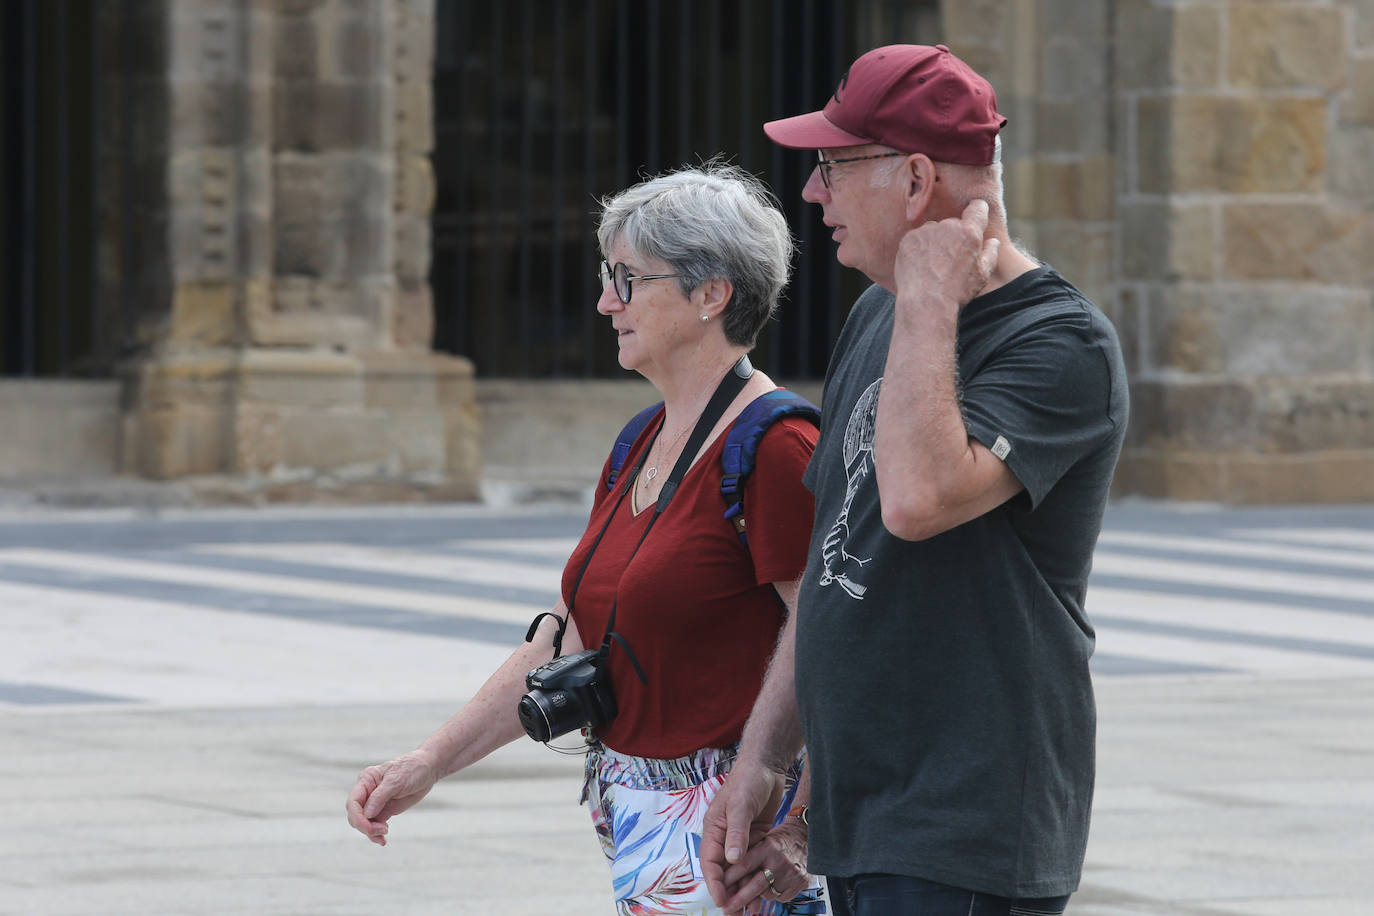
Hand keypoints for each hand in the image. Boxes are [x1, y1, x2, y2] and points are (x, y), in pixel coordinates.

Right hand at [344, 750, 441, 845]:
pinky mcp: (384, 810)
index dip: (357, 817)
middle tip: (383, 830)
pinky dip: (376, 834)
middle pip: (355, 815)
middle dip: (365, 826)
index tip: (369, 827)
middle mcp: (367, 792)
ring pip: (364, 823)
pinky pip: (374, 825)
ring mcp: (375, 802)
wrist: (427, 769)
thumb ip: (380, 796)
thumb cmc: (412, 768)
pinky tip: (383, 840)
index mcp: (366, 780)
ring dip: (371, 832)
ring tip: (384, 836)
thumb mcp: (396, 780)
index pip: (353, 802)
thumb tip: (366, 814)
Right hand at [701, 759, 786, 910]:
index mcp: (714, 829)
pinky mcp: (755, 836)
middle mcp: (724, 836)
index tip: (722, 902)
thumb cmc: (749, 780)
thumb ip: (737, 833)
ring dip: (743, 888)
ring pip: (739, 869)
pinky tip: (763, 891)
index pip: (711, 863)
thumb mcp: (741, 805)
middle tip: (735, 914)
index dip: (716, 884)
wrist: (766, 765)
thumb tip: (731, 860)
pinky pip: (753, 861)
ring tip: (750, 911)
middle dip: (728, 893)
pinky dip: (755, 876)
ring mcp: (740, 838)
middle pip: (724, 871)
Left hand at [721, 817, 811, 915]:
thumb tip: (724, 867)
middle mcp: (779, 861)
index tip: (719, 889)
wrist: (805, 837)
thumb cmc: (778, 839)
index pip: (745, 865)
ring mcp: (791, 874)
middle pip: (756, 885)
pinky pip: (781, 898)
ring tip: (751, 895)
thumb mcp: (761, 837)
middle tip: (727, 909)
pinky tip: (771, 888)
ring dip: (757, 897)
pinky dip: (773, 896)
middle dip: (739, 899)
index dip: (730, 878)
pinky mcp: (801, 883)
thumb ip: (746, 851)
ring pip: (768, 894)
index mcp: (767, 847)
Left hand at [894, 198, 1000, 310]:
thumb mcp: (982, 275)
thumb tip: (993, 241)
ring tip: (934, 265)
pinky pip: (917, 238)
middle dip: (954, 235)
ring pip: (934, 230)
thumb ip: (990, 253)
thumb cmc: (956, 291)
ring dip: (935, 241)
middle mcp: (948, 226)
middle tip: (950, 259)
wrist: (925, 302)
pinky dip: (919, 248)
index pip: (977, 207)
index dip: (978, 211)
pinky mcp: (909, 238)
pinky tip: (920, 266)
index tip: (976, 217)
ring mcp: (926, 231)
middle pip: (953, 223)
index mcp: (969, 232)